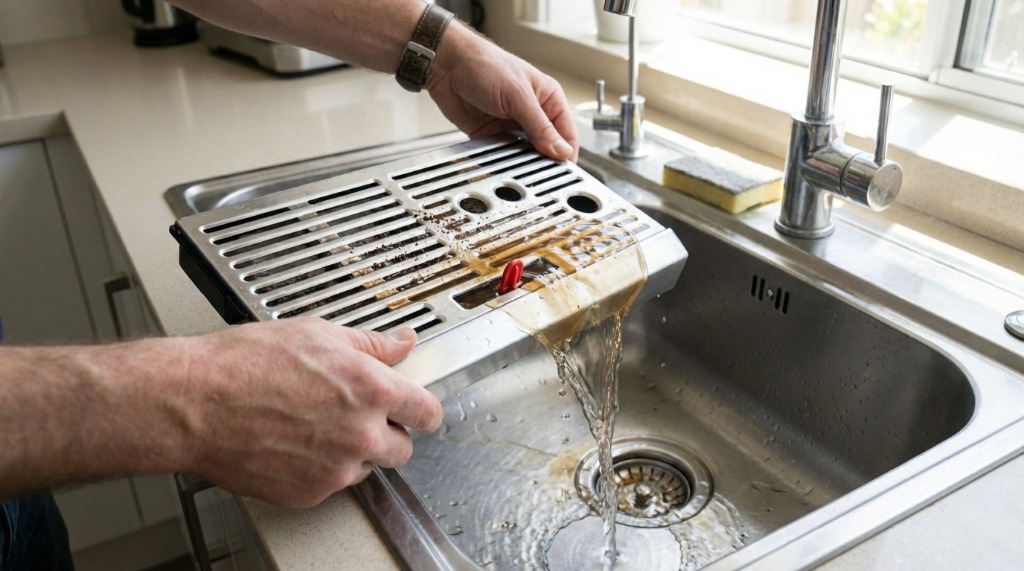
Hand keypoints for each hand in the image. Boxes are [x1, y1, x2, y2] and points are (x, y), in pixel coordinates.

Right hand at [183, 317, 442, 507]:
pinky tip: (293, 443)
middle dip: (385, 433)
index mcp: (370, 390)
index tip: (417, 410)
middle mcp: (360, 434)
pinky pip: (331, 484)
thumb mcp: (317, 334)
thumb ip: (371, 344)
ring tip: (313, 425)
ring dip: (352, 452)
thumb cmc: (245, 363)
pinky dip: (319, 469)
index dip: (422, 410)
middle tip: (355, 415)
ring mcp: (336, 469)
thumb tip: (402, 342)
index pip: (427, 412)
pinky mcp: (310, 493)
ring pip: (366, 467)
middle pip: (402, 448)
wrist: (194, 402)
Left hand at [426, 23, 578, 161]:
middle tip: (541, 174)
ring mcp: (512, 126)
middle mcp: (532, 114)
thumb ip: (540, 126)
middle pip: (547, 148)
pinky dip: (502, 162)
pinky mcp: (493, 135)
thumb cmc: (485, 65)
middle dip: (545, 161)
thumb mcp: (518, 95)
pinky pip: (502, 155)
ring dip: (523, 162)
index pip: (566, 133)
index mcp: (548, 99)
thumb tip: (561, 150)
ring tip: (521, 169)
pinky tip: (502, 164)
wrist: (448, 66)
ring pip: (525, 154)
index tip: (563, 171)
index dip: (566, 154)